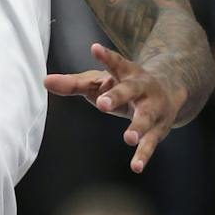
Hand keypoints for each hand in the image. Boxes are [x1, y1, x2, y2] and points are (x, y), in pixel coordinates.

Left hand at [45, 42, 186, 172]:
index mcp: (126, 72)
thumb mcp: (100, 82)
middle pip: (129, 90)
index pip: (115, 62)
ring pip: (145, 117)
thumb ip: (73, 84)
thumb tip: (45, 81)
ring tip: (129, 138)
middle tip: (102, 104)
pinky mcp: (157, 128)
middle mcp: (141, 87)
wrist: (169, 91)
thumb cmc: (123, 86)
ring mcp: (152, 108)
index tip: (94, 48)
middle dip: (117, 96)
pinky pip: (151, 143)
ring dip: (138, 127)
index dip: (105, 56)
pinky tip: (136, 166)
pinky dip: (143, 155)